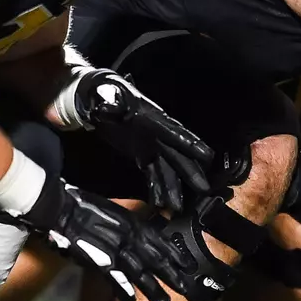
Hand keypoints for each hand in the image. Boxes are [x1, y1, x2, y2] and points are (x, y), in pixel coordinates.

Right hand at [23, 180, 174, 300]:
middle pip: (156, 259)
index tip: (188, 265)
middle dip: (172, 275)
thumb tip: (143, 233)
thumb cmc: (86, 206)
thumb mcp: (117, 210)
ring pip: (140, 273)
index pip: (161, 241)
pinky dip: (124, 292)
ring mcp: (115, 251)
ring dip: (153, 288)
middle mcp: (129, 237)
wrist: (62, 210)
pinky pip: (115, 280)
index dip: (175, 254)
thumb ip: (131, 224)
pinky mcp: (99, 262)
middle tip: (186, 289)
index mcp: (133, 223)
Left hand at [58, 68, 213, 211]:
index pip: (175, 132)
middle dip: (190, 172)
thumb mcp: (104, 92)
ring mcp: (150, 145)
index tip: (207, 156)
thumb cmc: (101, 92)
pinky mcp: (141, 154)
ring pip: (166, 169)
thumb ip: (109, 101)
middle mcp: (156, 133)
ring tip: (176, 208)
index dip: (191, 144)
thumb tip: (109, 106)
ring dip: (172, 188)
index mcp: (151, 117)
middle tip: (204, 189)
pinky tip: (159, 203)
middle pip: (177, 154)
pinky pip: (153, 173)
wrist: (93, 99)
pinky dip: (157, 187)